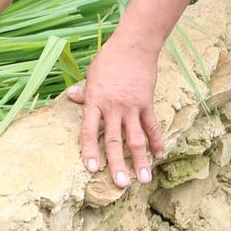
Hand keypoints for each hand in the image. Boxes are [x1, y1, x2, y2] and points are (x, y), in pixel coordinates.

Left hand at [67, 38, 165, 188]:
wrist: (134, 45)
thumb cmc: (109, 58)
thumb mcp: (91, 74)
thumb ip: (84, 91)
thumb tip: (70, 97)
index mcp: (95, 101)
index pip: (88, 130)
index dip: (89, 149)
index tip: (92, 168)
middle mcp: (113, 107)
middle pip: (113, 140)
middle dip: (117, 164)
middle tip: (120, 184)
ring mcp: (131, 106)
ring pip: (135, 138)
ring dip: (140, 160)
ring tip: (144, 180)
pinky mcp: (147, 103)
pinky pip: (152, 126)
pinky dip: (156, 141)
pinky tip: (159, 155)